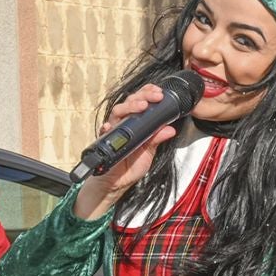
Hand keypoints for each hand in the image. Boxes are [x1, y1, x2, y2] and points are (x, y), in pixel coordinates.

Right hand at [72, 82, 178, 219]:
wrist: (117, 183)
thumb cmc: (130, 165)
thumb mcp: (149, 152)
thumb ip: (157, 139)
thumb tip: (170, 129)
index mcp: (135, 123)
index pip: (140, 102)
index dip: (148, 93)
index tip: (159, 92)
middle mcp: (124, 124)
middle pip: (129, 102)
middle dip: (142, 96)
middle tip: (155, 96)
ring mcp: (114, 130)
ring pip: (118, 111)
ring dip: (130, 106)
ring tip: (142, 106)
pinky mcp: (105, 141)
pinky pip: (104, 131)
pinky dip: (107, 127)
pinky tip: (111, 126)